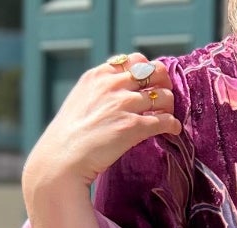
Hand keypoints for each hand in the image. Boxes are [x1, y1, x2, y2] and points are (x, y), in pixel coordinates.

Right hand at [22, 52, 181, 202]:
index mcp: (99, 75)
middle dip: (163, 84)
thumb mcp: (81, 100)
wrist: (62, 158)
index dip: (148, 71)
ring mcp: (124, 104)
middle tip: (165, 99)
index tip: (151, 83)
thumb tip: (117, 94)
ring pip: (163, 96)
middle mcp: (113, 85)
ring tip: (168, 117)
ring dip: (170, 107)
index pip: (135, 60)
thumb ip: (100, 91)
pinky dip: (173, 125)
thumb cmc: (68, 136)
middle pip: (154, 73)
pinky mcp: (133, 127)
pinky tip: (173, 131)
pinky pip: (165, 120)